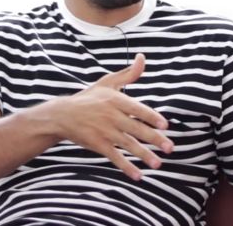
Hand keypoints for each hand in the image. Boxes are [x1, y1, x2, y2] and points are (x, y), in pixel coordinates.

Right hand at [50, 53, 173, 180]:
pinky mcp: (97, 144)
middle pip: (135, 129)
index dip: (151, 117)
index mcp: (115, 99)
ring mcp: (104, 131)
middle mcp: (110, 115)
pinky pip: (114, 157)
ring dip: (144, 155)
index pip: (137, 109)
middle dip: (154, 139)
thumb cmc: (89, 97)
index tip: (164, 125)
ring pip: (127, 145)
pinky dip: (126, 167)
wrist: (63, 114)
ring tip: (158, 163)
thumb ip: (129, 74)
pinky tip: (138, 176)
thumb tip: (143, 57)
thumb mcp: (107, 82)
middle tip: (170, 148)